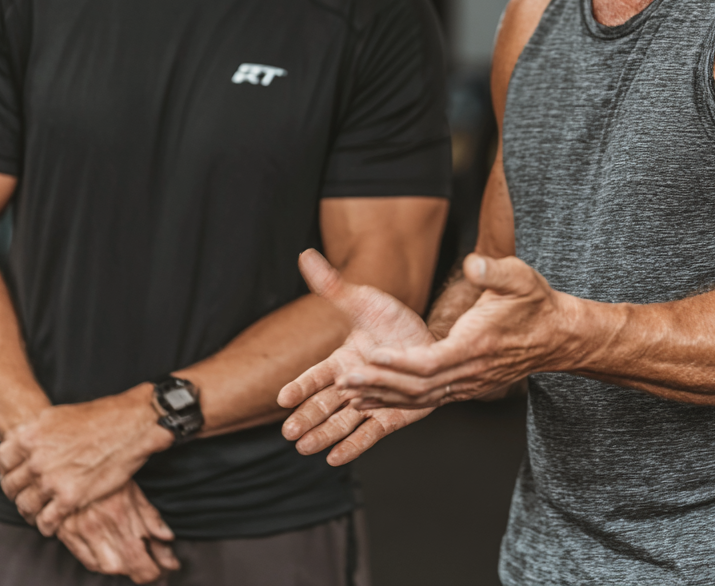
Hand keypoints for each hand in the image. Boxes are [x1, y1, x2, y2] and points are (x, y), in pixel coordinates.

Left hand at [0, 385, 172, 534]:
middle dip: (19, 491)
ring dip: (31, 511)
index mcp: (30, 436)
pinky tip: (54, 521)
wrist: (134, 424)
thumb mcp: (59, 414)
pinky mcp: (70, 498)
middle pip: (12, 486)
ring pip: (26, 506)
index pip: (2, 460)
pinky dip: (47, 525)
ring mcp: (51, 480)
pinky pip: (46, 522)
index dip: (9, 468)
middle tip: (29, 493)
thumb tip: (23, 444)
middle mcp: (36, 459)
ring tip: (40, 510)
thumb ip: (36, 433)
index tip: (17, 473)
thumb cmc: (103, 416)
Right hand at [57, 481, 179, 583]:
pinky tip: (113, 555)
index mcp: (120, 517)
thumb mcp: (135, 489)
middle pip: (125, 568)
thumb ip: (151, 517)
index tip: (168, 567)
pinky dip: (102, 563)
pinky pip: (87, 561)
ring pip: (106, 567)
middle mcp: (99, 529)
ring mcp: (81, 533)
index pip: (140, 561)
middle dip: (143, 571)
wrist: (74, 460)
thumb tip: (168, 538)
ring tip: (135, 557)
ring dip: (123, 567)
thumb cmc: (110, 472)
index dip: (156, 570)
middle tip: (155, 565)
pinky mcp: (67, 534)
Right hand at [277, 249, 436, 463]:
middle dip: (306, 417)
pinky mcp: (389, 417)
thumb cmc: (393, 323)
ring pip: (341, 421)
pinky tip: (335, 458)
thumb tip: (306, 255)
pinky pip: (369, 434)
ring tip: (306, 448)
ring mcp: (369, 403)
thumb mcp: (364, 302)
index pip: (315, 375)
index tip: (283, 397)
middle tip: (289, 432)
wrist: (430, 345)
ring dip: (323, 435)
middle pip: (323, 404)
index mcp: (341, 360)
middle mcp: (351, 385)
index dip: (300, 386)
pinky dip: (352, 446)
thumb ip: (333, 286)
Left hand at [337, 253, 573, 407]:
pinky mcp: (464, 387)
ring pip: (420, 398)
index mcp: (478, 346)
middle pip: (419, 387)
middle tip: (345, 380)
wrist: (556, 336)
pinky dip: (397, 401)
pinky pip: (426, 400)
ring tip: (348, 392)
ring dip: (383, 396)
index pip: (432, 362)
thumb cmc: (535, 303)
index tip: (372, 356)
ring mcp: (467, 384)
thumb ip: (494, 271)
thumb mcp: (520, 278)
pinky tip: (373, 399)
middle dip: (380, 384)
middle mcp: (470, 372)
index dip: (400, 362)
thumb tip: (472, 264)